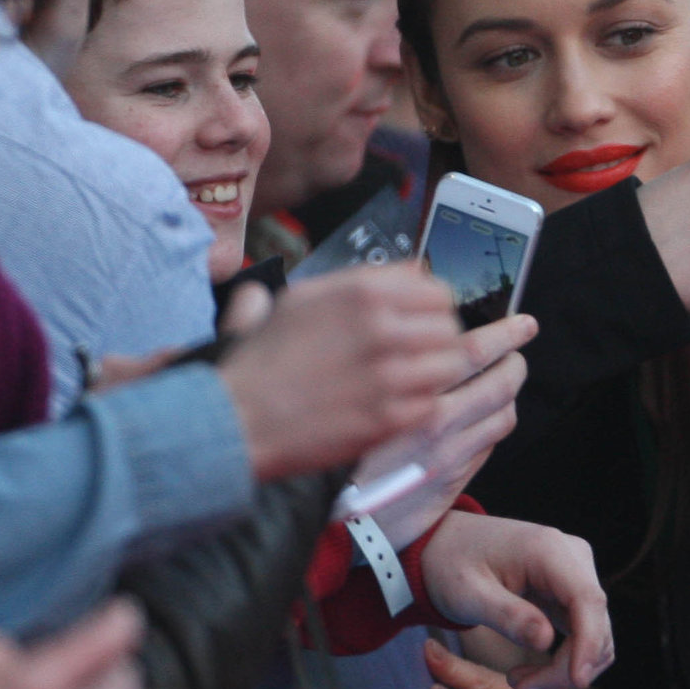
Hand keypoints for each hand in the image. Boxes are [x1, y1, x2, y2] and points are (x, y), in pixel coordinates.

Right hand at [218, 264, 474, 479]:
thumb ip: (360, 281)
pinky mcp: (387, 417)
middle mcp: (379, 328)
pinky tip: (396, 405)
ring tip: (412, 380)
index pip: (437, 290)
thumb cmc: (264, 360)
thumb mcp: (302, 299)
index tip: (423, 319)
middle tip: (419, 353)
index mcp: (361, 292)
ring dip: (435, 373)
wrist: (239, 417)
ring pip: (450, 365)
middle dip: (437, 340)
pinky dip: (419, 406)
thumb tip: (410, 271)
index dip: (433, 307)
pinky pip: (432, 403)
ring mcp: (387, 375)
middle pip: (450, 327)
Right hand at [351, 314, 535, 546]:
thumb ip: (392, 367)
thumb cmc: (342, 454)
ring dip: (510, 388)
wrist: (341, 518)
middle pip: (500, 380)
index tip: (517, 323)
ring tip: (507, 371)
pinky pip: (492, 440)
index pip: (472, 352)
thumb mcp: (357, 399)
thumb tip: (427, 341)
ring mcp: (451, 452)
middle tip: (523, 335)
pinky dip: (497, 419)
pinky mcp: (457, 475)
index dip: (502, 334)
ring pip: (504, 411)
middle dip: (516, 354)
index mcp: (409, 394)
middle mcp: (436, 423)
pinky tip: (486, 409)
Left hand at [418, 512, 611, 688]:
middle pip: (594, 622)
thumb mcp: (467, 593)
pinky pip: (585, 633)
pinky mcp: (572, 591)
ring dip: (567, 668)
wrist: (445, 548)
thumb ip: (506, 615)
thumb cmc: (450, 566)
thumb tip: (546, 641)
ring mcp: (577, 573)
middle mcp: (573, 556)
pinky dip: (566, 660)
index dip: (589, 643)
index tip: (577, 681)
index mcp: (549, 549)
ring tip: (521, 686)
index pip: (587, 599)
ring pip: (595, 633)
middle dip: (568, 667)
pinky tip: (532, 673)